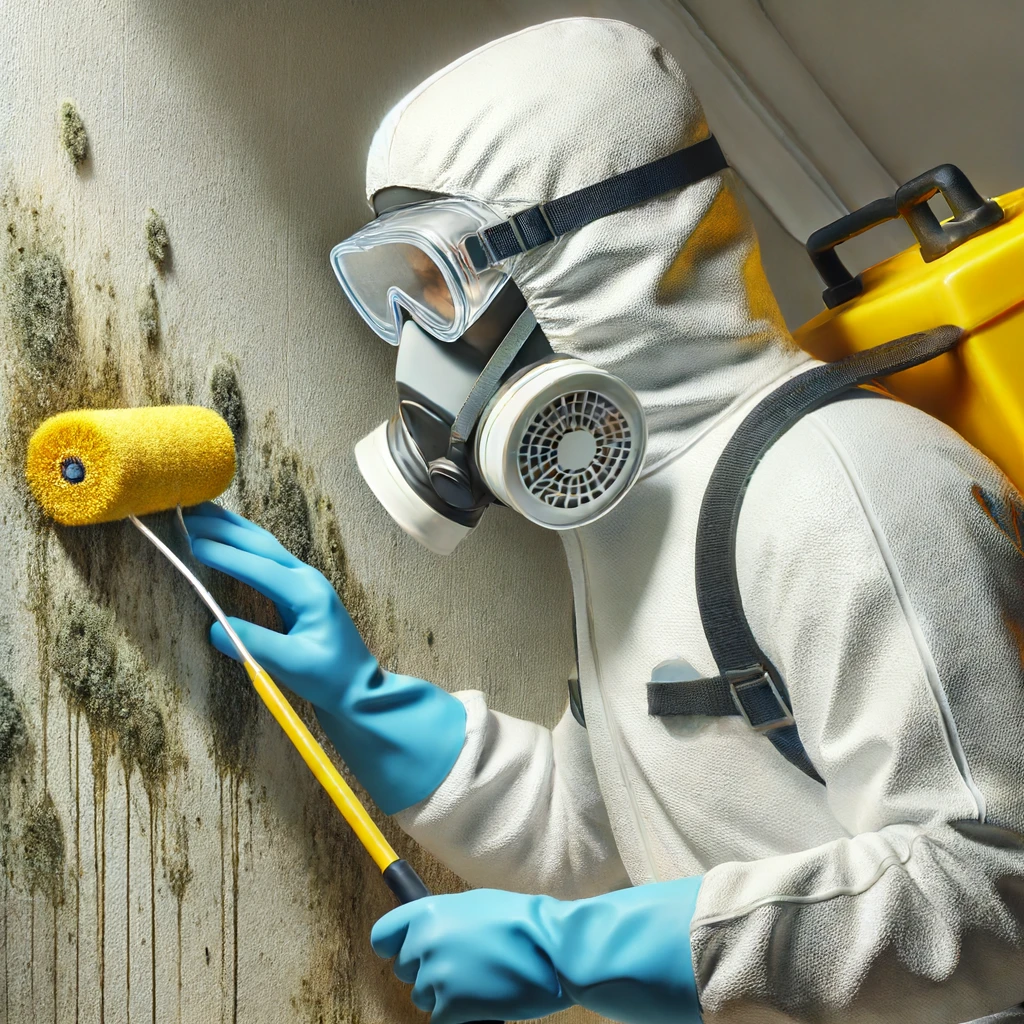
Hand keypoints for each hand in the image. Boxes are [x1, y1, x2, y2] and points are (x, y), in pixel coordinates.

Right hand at [183, 502, 466, 813]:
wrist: (358, 687)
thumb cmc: (331, 678)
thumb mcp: (294, 665)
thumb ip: (256, 645)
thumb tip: (214, 628)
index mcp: (307, 593)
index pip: (259, 567)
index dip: (225, 555)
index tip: (192, 542)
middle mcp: (305, 579)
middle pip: (260, 544)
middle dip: (224, 527)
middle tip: (186, 512)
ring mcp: (302, 581)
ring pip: (263, 545)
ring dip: (231, 528)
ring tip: (199, 512)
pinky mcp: (296, 589)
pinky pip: (264, 557)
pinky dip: (241, 542)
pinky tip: (225, 535)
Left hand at [371, 879, 704, 1023]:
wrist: (553, 948)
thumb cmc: (522, 922)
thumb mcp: (474, 904)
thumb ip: (443, 918)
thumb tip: (424, 930)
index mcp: (427, 912)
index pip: (382, 935)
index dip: (393, 944)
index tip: (403, 950)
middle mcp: (424, 942)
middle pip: (403, 968)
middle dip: (427, 969)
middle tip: (462, 964)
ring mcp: (435, 977)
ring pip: (421, 995)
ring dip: (444, 992)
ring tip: (479, 980)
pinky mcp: (450, 1009)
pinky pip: (439, 1018)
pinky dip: (458, 1014)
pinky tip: (482, 998)